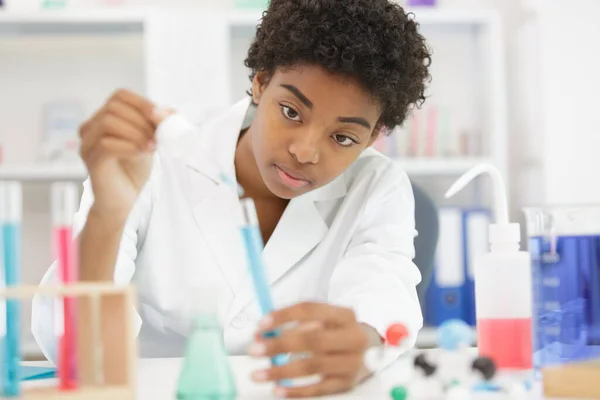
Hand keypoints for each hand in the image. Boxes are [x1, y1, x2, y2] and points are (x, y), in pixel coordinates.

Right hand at [79, 89, 168, 218]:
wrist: (125, 201)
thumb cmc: (134, 171)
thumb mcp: (149, 141)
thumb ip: (157, 125)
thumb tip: (171, 112)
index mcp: (103, 118)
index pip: (119, 96)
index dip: (142, 103)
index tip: (161, 117)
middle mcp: (90, 128)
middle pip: (114, 107)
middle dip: (141, 120)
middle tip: (158, 137)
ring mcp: (87, 144)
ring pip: (108, 123)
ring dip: (136, 132)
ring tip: (152, 146)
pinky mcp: (91, 161)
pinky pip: (106, 144)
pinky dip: (129, 146)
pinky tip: (142, 153)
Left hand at [249, 302, 380, 397]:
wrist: (370, 350)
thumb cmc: (340, 332)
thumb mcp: (326, 319)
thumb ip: (297, 322)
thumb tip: (265, 331)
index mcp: (344, 315)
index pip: (311, 310)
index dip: (284, 316)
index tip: (262, 324)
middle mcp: (352, 337)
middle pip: (313, 340)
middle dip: (280, 344)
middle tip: (255, 350)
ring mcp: (352, 362)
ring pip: (313, 366)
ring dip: (281, 370)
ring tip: (259, 373)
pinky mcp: (347, 383)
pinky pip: (318, 389)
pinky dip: (296, 390)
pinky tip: (278, 389)